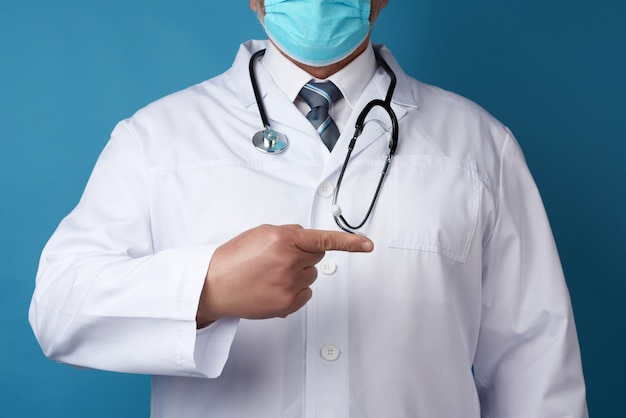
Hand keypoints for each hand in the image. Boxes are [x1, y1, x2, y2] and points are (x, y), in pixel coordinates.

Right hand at [196, 224, 372, 325]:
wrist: (214, 285)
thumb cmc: (234, 258)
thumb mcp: (260, 234)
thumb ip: (288, 234)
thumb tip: (307, 241)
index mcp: (283, 239)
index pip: (323, 239)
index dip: (349, 242)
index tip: (367, 245)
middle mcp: (289, 261)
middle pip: (317, 256)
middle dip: (303, 254)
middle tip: (279, 258)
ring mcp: (289, 284)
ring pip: (311, 275)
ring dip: (298, 273)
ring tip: (271, 274)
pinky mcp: (288, 304)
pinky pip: (305, 293)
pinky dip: (294, 290)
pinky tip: (273, 288)